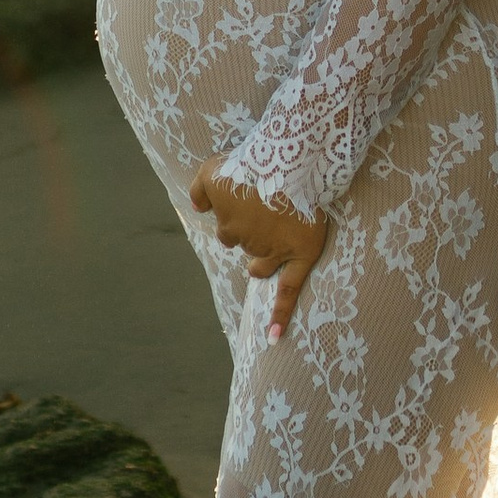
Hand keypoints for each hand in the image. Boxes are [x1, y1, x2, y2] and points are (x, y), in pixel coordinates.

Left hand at [190, 156, 330, 338]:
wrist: (286, 161)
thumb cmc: (249, 162)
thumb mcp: (211, 168)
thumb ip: (199, 189)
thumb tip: (196, 206)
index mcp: (228, 224)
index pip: (227, 232)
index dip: (237, 219)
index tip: (248, 205)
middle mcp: (248, 241)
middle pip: (246, 246)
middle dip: (252, 234)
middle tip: (265, 212)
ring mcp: (273, 250)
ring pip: (262, 265)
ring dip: (262, 259)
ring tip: (271, 242)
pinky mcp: (301, 253)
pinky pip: (289, 290)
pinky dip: (280, 314)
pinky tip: (273, 336)